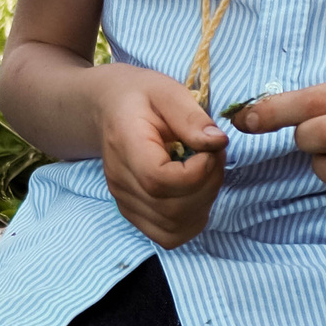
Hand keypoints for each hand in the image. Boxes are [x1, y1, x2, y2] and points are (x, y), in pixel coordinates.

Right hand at [89, 66, 227, 246]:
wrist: (108, 107)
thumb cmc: (139, 95)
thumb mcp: (166, 90)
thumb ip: (191, 116)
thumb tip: (218, 142)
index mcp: (125, 144)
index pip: (159, 181)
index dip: (197, 172)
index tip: (211, 148)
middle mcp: (120, 181)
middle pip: (170, 210)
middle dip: (208, 186)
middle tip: (216, 156)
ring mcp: (124, 201)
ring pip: (172, 229)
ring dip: (203, 205)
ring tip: (207, 172)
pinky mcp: (132, 212)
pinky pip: (167, 235)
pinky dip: (191, 221)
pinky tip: (197, 192)